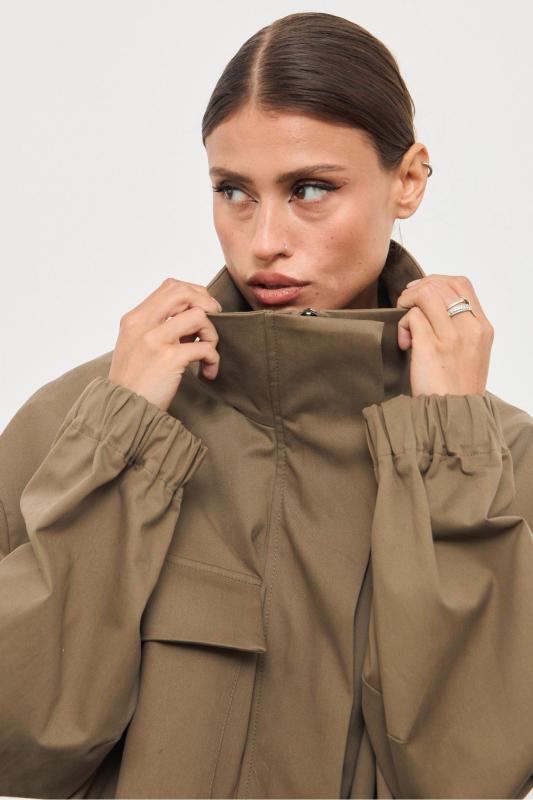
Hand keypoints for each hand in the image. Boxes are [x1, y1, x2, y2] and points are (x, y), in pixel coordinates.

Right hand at [108, 277, 222, 411]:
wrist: (122, 411)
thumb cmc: (133, 383)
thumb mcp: (134, 346)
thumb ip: (154, 328)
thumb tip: (189, 315)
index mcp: (134, 319)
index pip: (171, 286)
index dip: (195, 294)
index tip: (203, 312)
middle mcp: (142, 324)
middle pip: (184, 292)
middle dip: (207, 304)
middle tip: (212, 325)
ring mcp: (154, 340)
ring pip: (199, 316)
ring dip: (212, 334)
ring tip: (208, 353)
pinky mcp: (169, 359)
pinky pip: (204, 347)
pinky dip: (213, 359)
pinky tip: (207, 372)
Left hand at [395, 274, 493, 396]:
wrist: (452, 415)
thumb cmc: (456, 387)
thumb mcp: (470, 353)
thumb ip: (459, 328)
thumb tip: (431, 305)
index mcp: (483, 327)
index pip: (461, 284)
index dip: (435, 282)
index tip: (420, 294)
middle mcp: (470, 328)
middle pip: (440, 285)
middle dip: (416, 290)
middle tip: (405, 306)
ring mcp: (452, 337)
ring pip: (426, 294)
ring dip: (407, 303)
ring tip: (405, 324)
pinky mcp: (431, 347)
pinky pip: (412, 317)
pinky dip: (402, 325)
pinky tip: (404, 343)